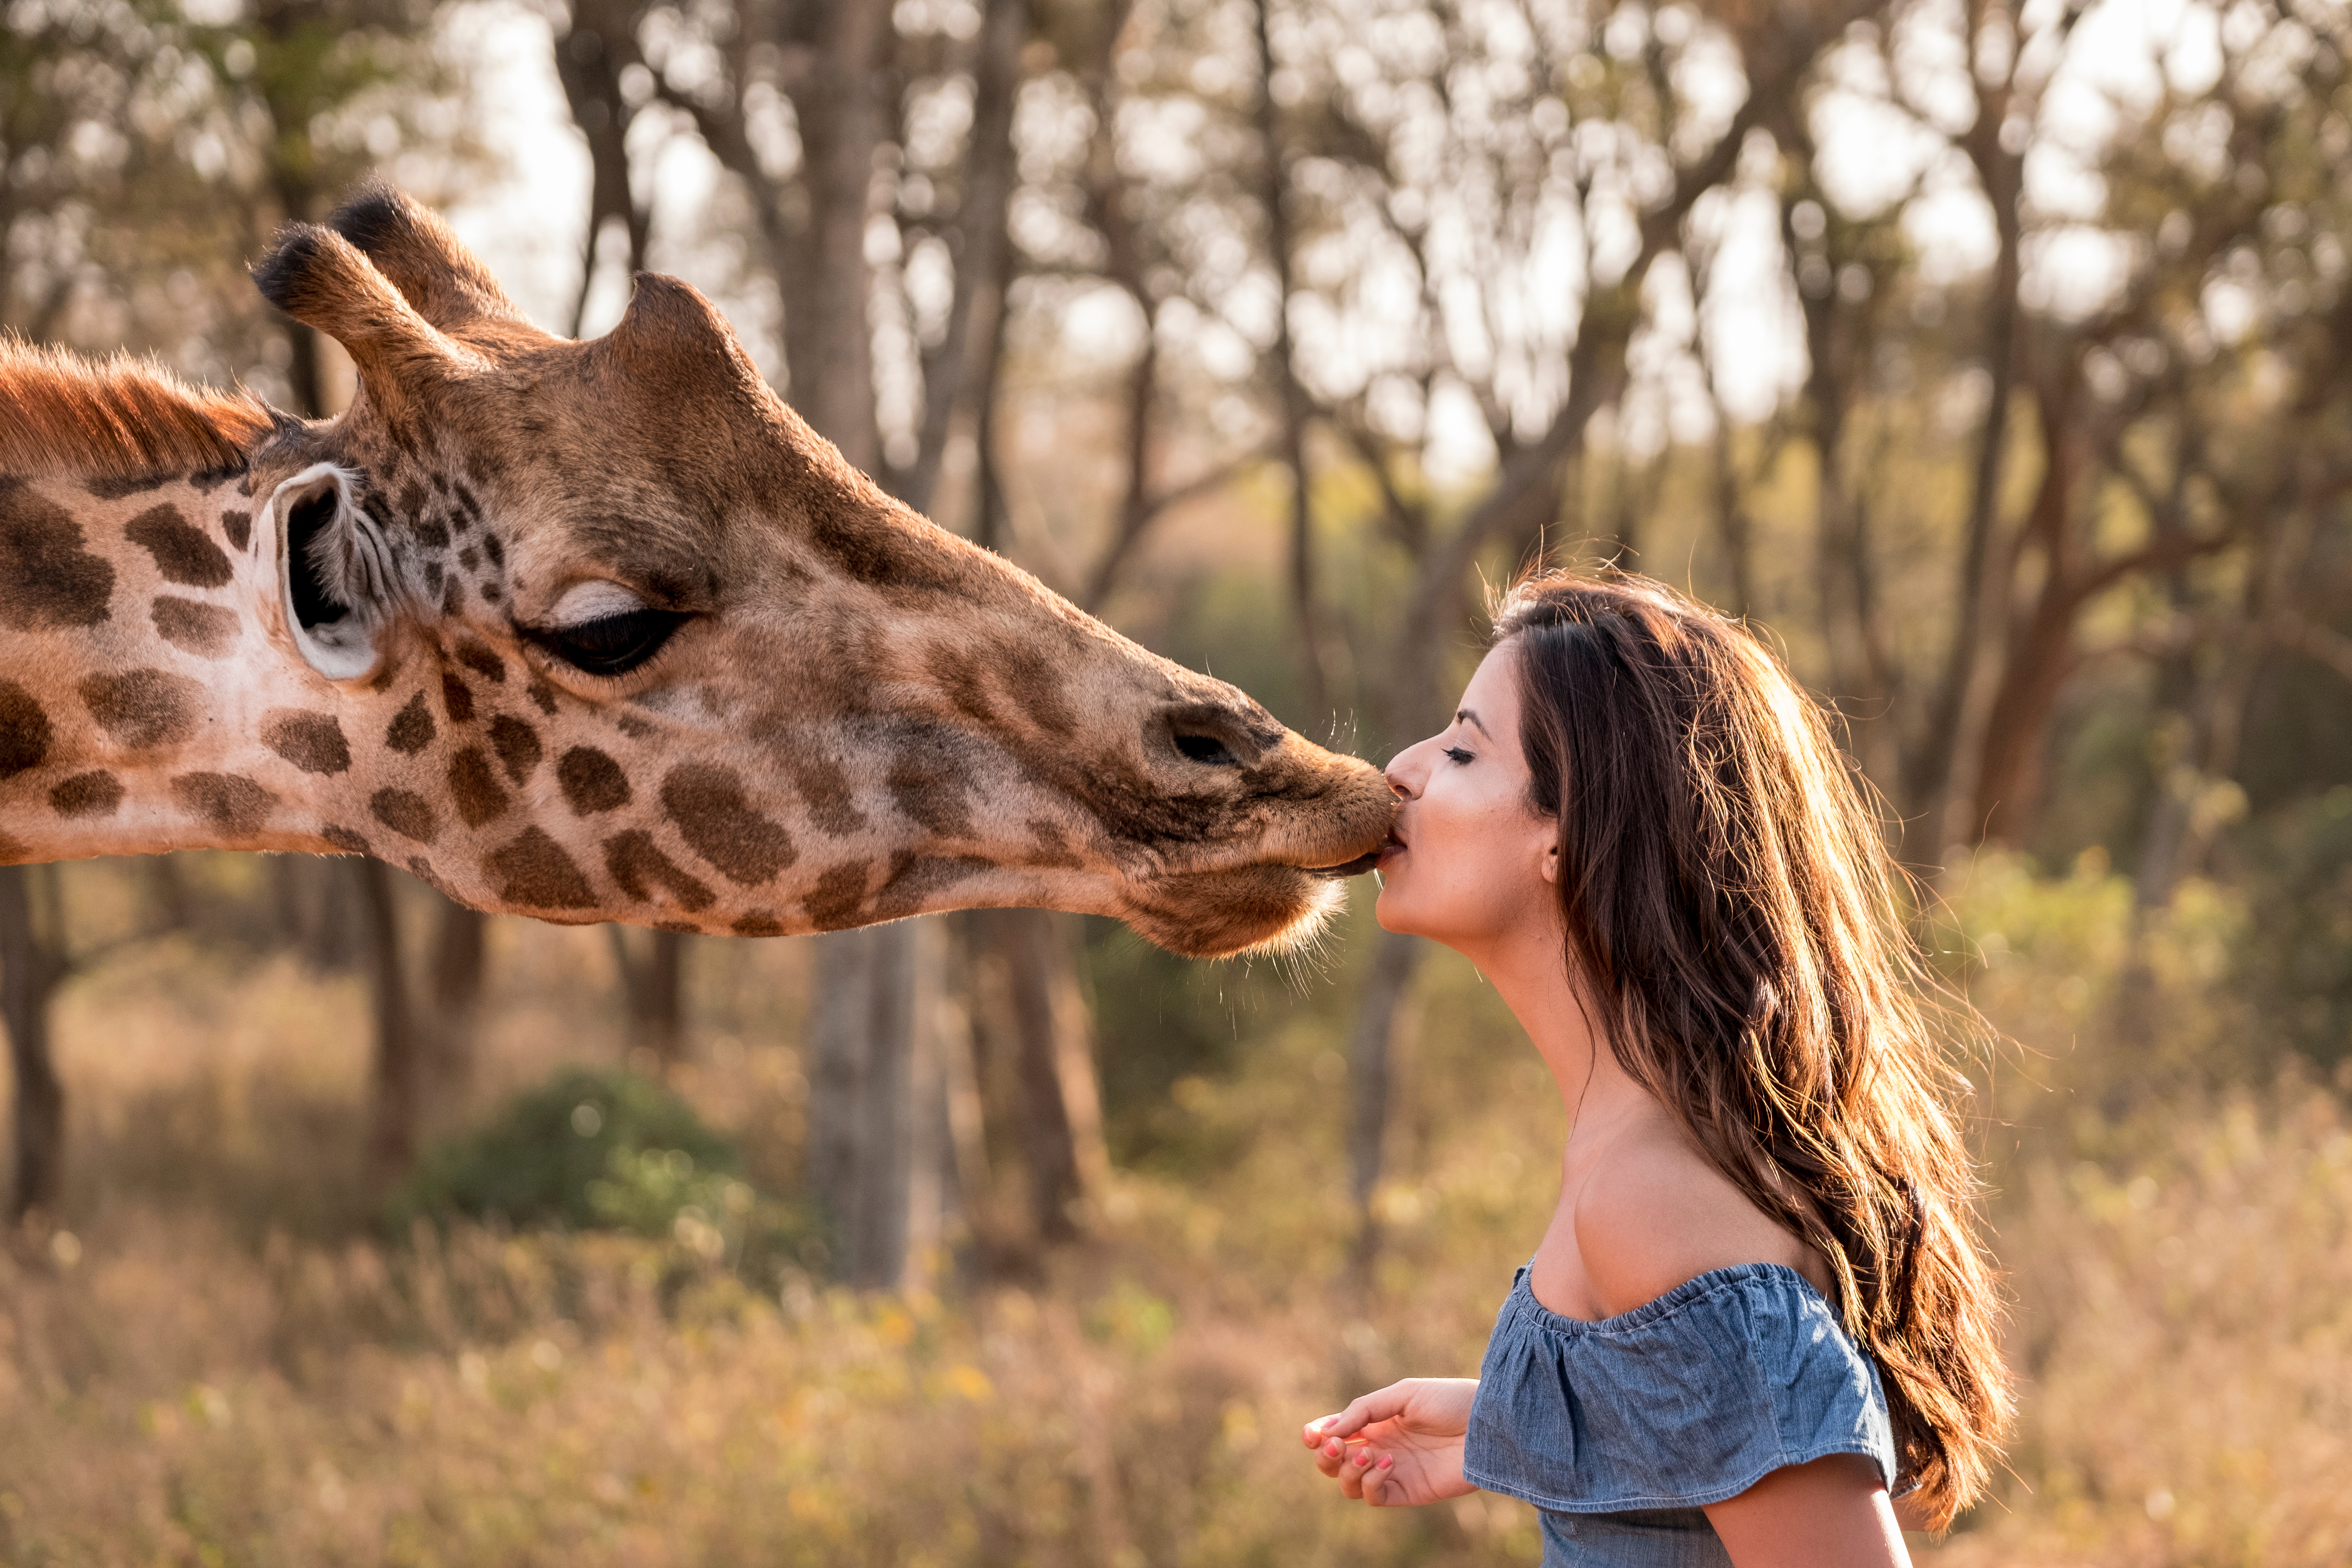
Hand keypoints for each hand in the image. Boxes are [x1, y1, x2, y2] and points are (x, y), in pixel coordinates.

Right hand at [1301, 1377, 1480, 1507]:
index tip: (1311, 1434)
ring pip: (1348, 1484)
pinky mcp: (1408, 1492)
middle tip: (1336, 1445)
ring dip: (1347, 1470)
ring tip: (1367, 1453)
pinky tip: (1387, 1463)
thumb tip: (1328, 1431)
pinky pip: (1374, 1497)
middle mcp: (1379, 1448)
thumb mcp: (1403, 1394)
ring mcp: (1392, 1472)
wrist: (1488, 1424)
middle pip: (1333, 1463)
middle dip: (1325, 1456)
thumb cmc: (1450, 1401)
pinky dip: (1371, 1482)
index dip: (1316, 1435)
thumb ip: (1364, 1411)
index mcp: (1376, 1422)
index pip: (1334, 1433)